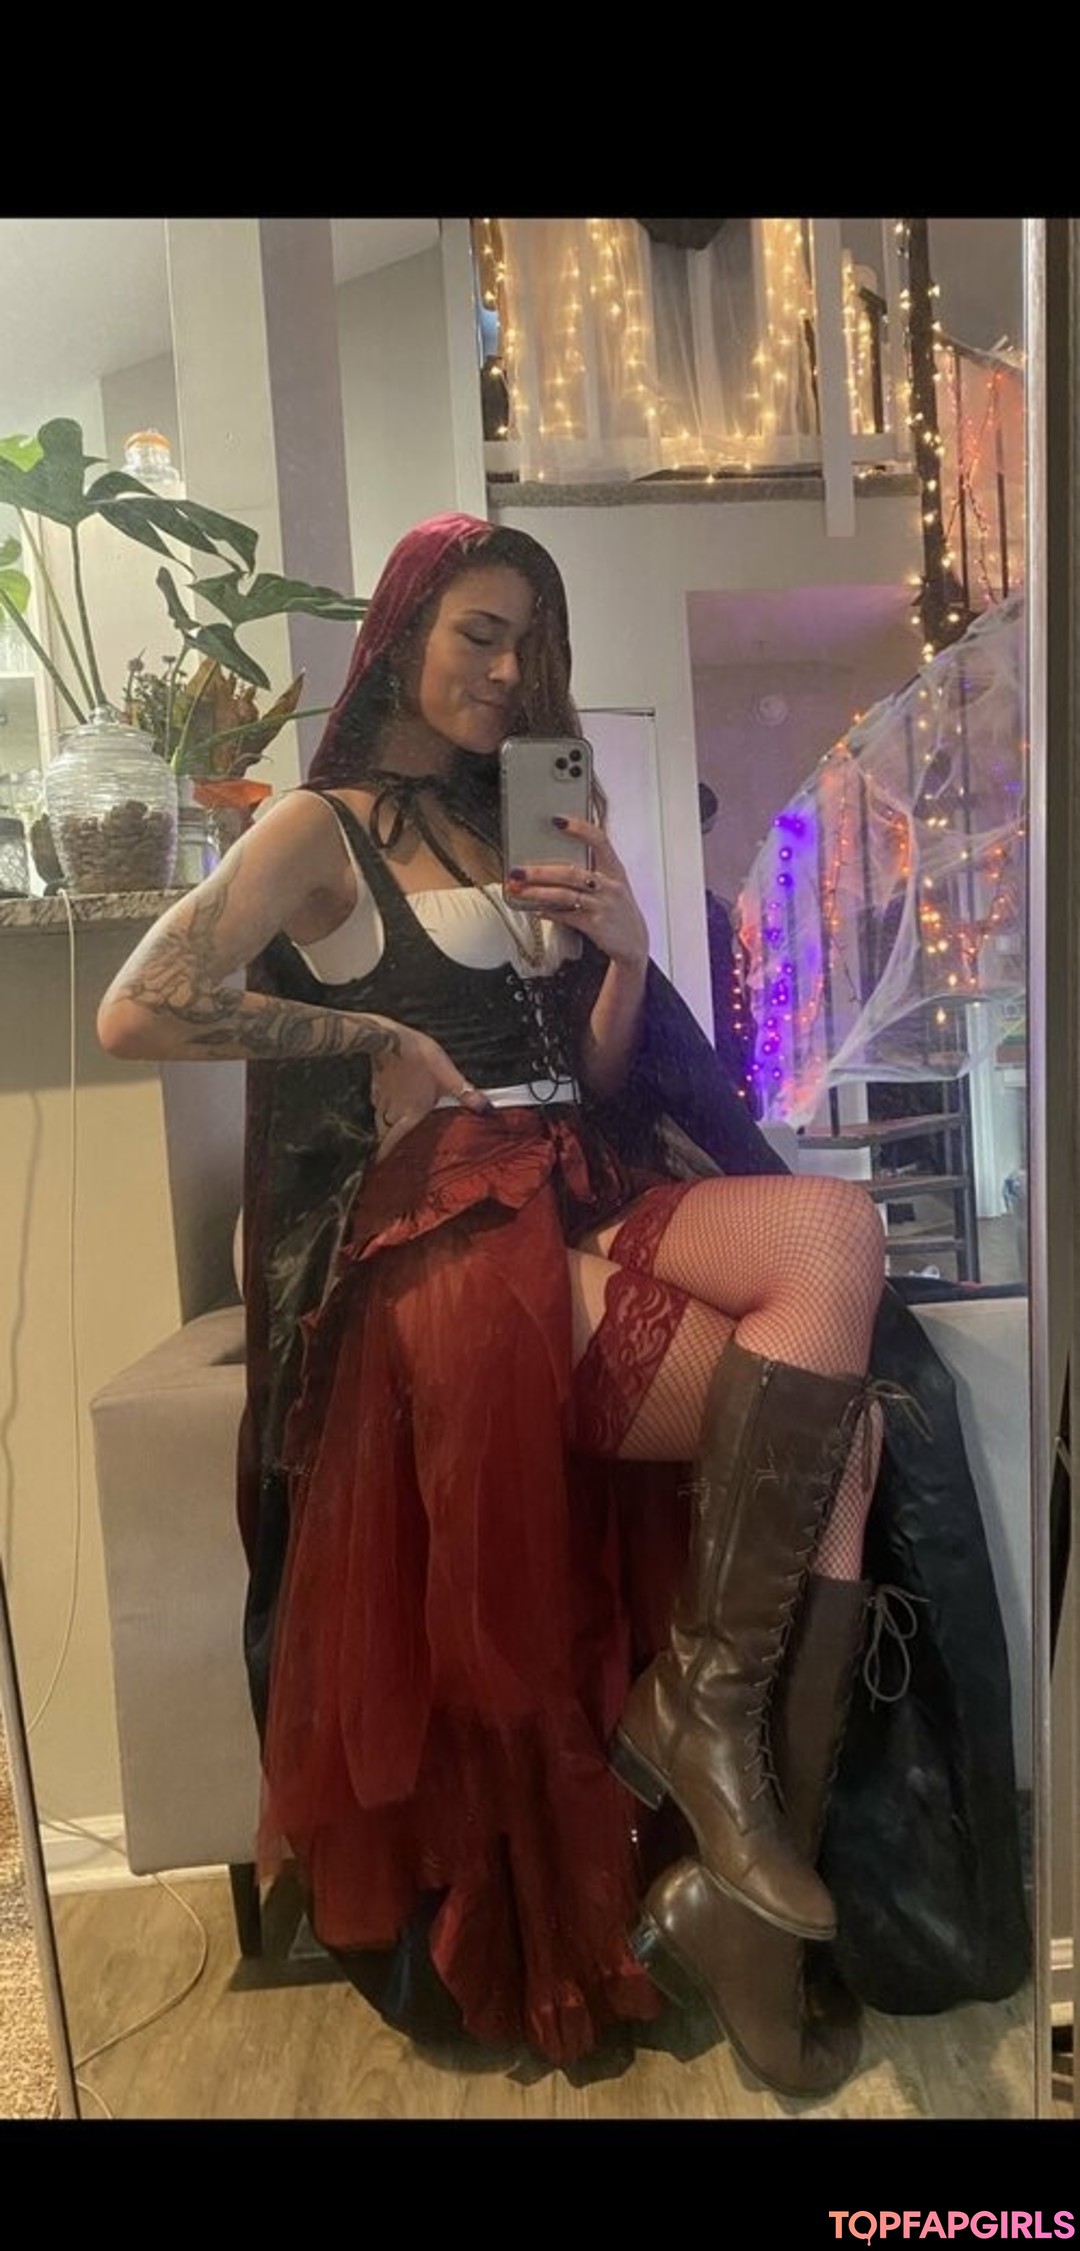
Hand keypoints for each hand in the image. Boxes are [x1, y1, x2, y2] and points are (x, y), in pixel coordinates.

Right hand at [363, 1016, 492, 1162]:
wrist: (389, 1038)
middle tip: (392, 1151)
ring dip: (386, 1127)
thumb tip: (486, 1108)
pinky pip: (378, 1104)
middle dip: (388, 1144)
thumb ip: (464, 1093)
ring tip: (393, 1130)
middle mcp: (393, 1112)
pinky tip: (391, 1104)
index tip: (384, 1166)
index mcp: (410, 1114)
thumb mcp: (447, 1074)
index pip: (395, 1143)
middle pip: (386, 1135)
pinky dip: (383, 1109)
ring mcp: (381, 1099)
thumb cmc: (418, 1057)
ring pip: (381, 1120)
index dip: (387, 1156)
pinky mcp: (376, 1085)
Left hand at [505, 816, 648, 969]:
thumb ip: (592, 870)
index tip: (557, 820)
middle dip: (540, 871)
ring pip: (565, 895)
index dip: (580, 829)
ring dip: (537, 892)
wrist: (634, 943)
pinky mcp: (596, 926)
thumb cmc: (617, 909)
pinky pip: (566, 916)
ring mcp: (603, 906)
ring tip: (518, 890)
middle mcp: (611, 886)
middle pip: (571, 872)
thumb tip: (555, 861)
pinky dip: (548, 912)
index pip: (600, 841)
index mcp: (615, 869)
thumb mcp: (613, 884)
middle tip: (518, 870)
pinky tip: (535, 909)